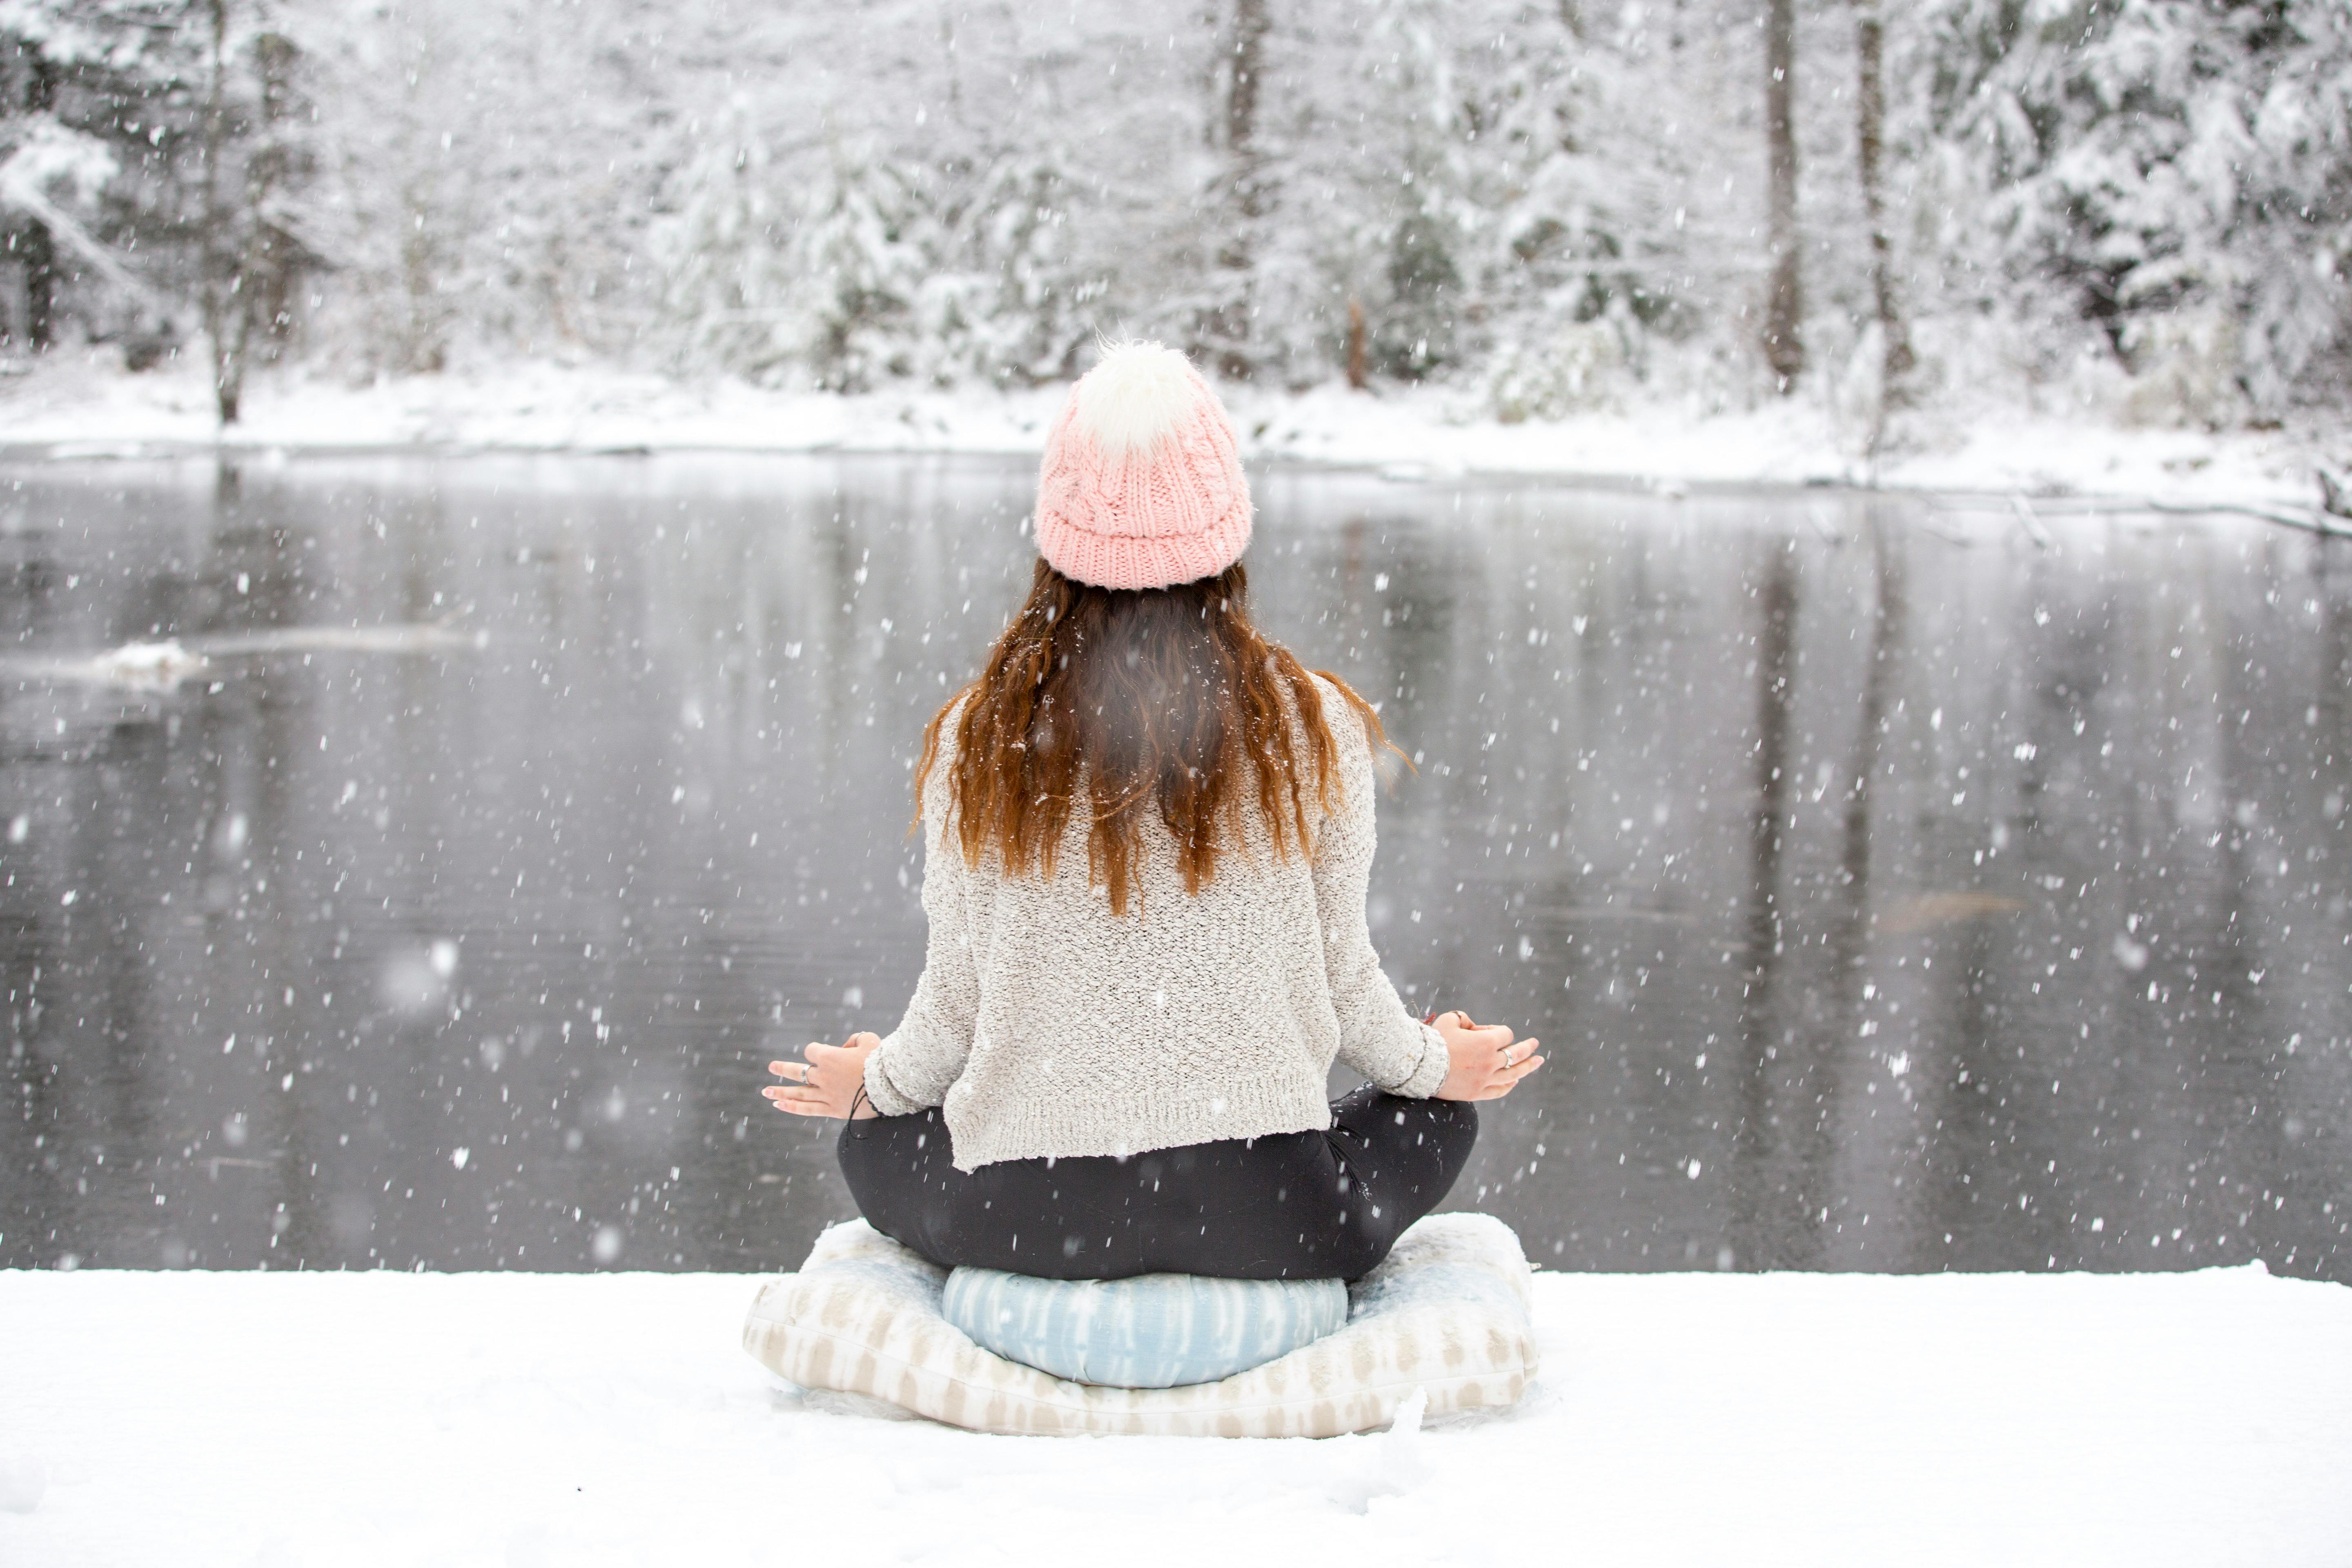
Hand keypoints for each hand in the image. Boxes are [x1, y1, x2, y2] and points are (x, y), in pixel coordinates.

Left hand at [763, 1032, 882, 1119]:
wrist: (891, 1085)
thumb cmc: (881, 1060)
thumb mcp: (869, 1040)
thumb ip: (854, 1039)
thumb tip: (845, 1047)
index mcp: (830, 1057)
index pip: (812, 1051)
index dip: (817, 1051)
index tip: (827, 1053)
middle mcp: (823, 1076)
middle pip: (798, 1072)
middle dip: (782, 1069)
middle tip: (771, 1067)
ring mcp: (826, 1094)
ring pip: (798, 1093)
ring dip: (780, 1091)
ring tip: (765, 1091)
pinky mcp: (832, 1109)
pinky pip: (808, 1109)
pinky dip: (792, 1107)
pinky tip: (778, 1105)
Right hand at [1430, 1011, 1541, 1101]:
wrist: (1418, 1066)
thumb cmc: (1433, 1040)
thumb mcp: (1449, 1020)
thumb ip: (1465, 1019)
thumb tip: (1474, 1027)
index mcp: (1486, 1042)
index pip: (1505, 1035)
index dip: (1497, 1031)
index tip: (1484, 1032)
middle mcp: (1490, 1062)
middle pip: (1516, 1053)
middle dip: (1527, 1047)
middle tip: (1535, 1044)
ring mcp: (1485, 1079)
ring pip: (1513, 1073)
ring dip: (1527, 1066)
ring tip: (1537, 1061)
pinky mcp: (1476, 1092)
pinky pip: (1499, 1090)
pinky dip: (1509, 1085)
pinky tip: (1516, 1080)